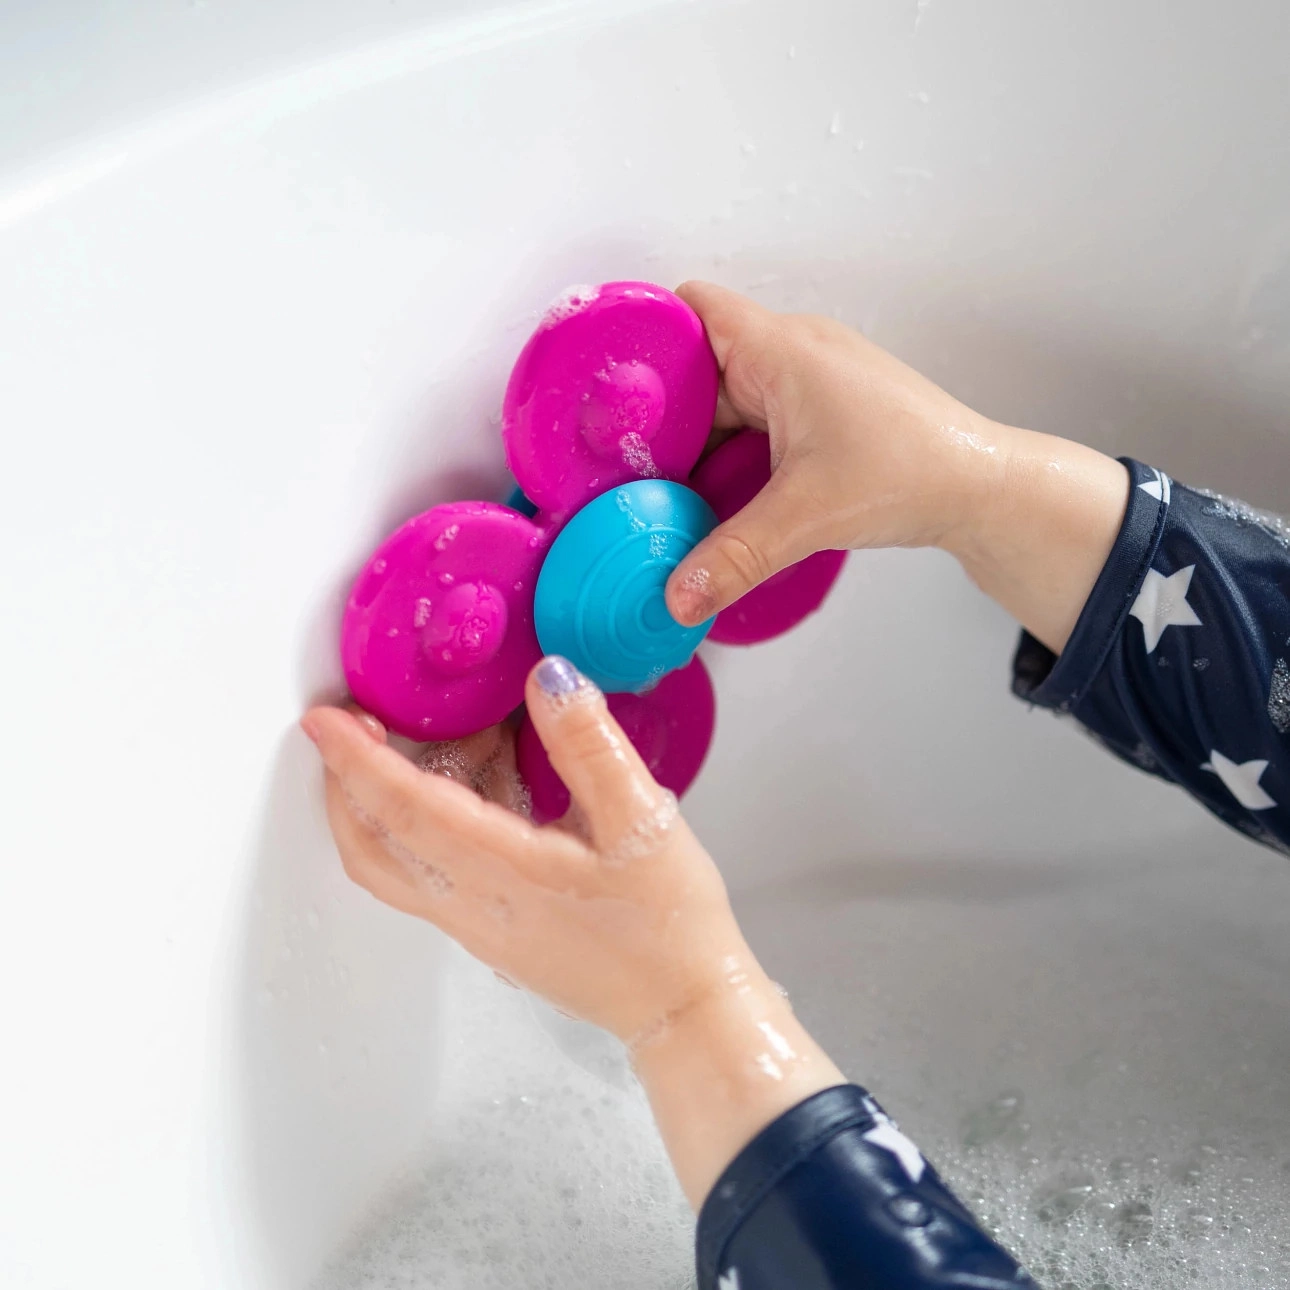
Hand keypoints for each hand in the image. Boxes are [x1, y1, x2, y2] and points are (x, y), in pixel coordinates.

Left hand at [301, 656, 842, 1204]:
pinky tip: (473, 788)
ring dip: (381, 805)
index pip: (406, 809)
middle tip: (347, 728)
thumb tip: (545, 677)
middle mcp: (472, 906)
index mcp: (502, 872)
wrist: (684, 1010)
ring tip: (413, 744)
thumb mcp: (641, 820)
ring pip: (395, 864)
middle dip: (345, 786)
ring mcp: (478, 926)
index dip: (357, 760)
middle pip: (373, 849)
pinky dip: (423, 826)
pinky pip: (430, 875)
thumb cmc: (668, 924)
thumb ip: (589, 744)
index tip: (324, 718)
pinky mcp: (494, 933)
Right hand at [666, 281, 1128, 653]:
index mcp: (781, 350)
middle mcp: (793, 353)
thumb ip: (733, 558)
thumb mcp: (808, 517)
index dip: (645, 336)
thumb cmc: (915, 472)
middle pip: (699, 363)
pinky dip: (730, 449)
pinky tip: (717, 491)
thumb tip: (676, 595)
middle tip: (624, 461)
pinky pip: (755, 418)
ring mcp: (810, 381)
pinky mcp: (822, 409)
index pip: (690, 308)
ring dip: (699, 437)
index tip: (609, 388)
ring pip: (726, 396)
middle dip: (663, 411)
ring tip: (663, 484)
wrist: (983, 486)